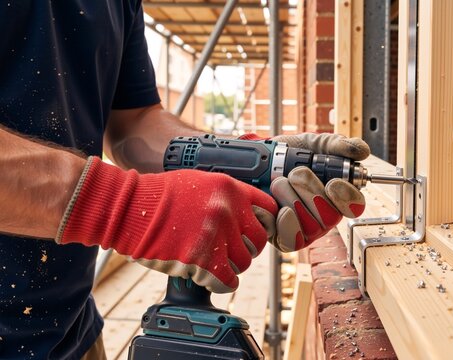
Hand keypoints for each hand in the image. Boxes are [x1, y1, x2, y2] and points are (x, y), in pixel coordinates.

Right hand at [56, 157, 277, 292]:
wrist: (126, 209)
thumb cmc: (157, 196)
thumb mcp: (199, 181)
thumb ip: (226, 195)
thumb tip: (245, 214)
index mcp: (230, 188)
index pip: (269, 209)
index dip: (265, 224)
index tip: (256, 232)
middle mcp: (229, 210)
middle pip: (259, 240)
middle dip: (247, 248)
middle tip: (230, 251)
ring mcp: (217, 235)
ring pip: (244, 263)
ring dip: (231, 266)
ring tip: (213, 263)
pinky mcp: (203, 261)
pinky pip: (228, 281)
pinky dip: (221, 283)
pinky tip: (209, 277)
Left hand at [269, 133, 369, 251]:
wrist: (258, 162)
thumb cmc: (289, 156)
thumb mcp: (313, 144)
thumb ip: (338, 144)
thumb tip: (361, 151)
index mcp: (337, 197)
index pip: (355, 207)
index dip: (346, 197)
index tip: (332, 182)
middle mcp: (324, 216)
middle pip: (330, 218)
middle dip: (311, 192)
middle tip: (295, 173)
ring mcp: (304, 230)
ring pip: (310, 226)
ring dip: (291, 198)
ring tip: (278, 182)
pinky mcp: (283, 238)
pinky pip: (288, 239)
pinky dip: (279, 218)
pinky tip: (271, 202)